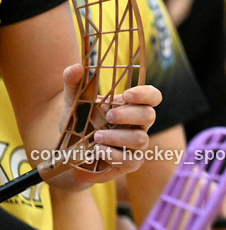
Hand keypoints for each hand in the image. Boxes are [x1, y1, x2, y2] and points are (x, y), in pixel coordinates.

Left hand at [47, 64, 161, 188]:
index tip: (125, 94)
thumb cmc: (79, 125)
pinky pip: (130, 160)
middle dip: (129, 114)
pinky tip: (98, 150)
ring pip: (141, 139)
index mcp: (131, 106)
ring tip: (96, 137)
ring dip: (117, 137)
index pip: (153, 96)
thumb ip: (74, 84)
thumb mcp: (73, 103)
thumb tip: (76, 66)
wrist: (69, 155)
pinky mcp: (130, 163)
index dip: (145, 94)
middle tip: (108, 116)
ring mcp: (136, 145)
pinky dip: (114, 154)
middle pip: (150, 115)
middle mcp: (138, 125)